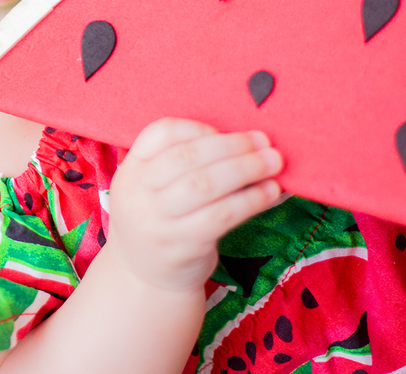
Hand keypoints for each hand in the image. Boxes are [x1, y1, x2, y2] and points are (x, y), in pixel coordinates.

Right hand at [106, 118, 282, 294]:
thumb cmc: (160, 221)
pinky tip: (269, 192)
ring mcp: (157, 222)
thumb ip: (180, 163)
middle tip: (264, 142)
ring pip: (206, 185)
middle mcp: (138, 193)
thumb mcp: (151, 188)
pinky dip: (250, 200)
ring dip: (246, 169)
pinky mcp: (181, 247)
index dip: (198, 128)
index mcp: (131, 169)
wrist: (143, 278)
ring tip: (274, 163)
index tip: (226, 132)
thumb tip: (244, 141)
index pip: (161, 133)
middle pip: (187, 157)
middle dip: (232, 146)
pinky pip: (221, 216)